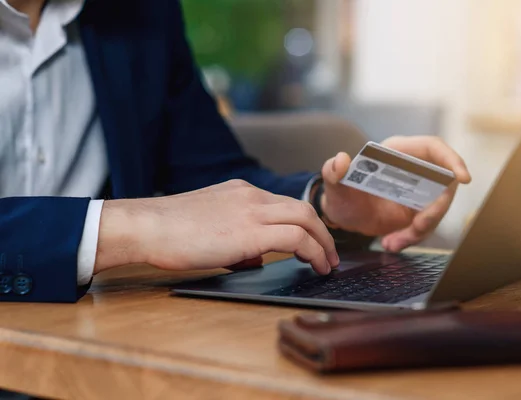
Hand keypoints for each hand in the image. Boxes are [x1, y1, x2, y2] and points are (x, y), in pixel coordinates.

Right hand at [94, 180, 338, 274]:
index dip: (305, 223)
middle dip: (323, 232)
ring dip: (322, 242)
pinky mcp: (250, 231)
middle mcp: (251, 196)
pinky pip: (295, 238)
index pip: (284, 204)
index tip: (313, 240)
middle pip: (303, 208)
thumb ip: (238, 239)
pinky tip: (315, 265)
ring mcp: (252, 211)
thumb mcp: (210, 226)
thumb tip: (257, 257)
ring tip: (327, 262)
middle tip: (329, 253)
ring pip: (305, 219)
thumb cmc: (169, 231)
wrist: (148, 227)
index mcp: (242, 192)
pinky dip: (312, 251)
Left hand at [320, 136, 470, 251]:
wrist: (345, 216)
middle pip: (442, 186)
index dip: (452, 160)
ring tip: (392, 242)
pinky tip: (391, 243)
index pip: (434, 148)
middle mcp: (414, 169)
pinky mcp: (419, 210)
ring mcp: (419, 191)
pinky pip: (427, 226)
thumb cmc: (341, 193)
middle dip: (434, 212)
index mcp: (398, 152)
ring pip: (436, 211)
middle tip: (414, 230)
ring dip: (419, 232)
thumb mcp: (334, 185)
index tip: (463, 179)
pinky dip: (412, 239)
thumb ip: (332, 172)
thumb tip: (340, 160)